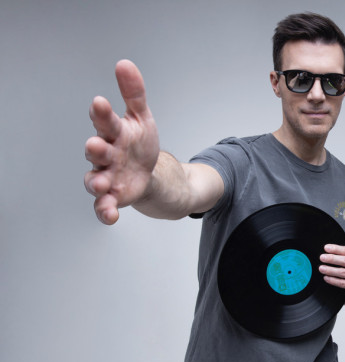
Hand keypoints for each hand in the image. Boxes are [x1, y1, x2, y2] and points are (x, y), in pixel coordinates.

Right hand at [84, 59, 159, 224]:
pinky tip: (111, 216)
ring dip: (96, 182)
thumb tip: (125, 64)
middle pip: (96, 151)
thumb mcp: (141, 118)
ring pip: (95, 180)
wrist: (149, 172)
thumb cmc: (139, 143)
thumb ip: (134, 93)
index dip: (101, 113)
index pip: (104, 121)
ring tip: (101, 185)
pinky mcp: (114, 197)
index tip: (100, 102)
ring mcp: (107, 176)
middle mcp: (106, 155)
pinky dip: (105, 211)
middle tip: (96, 146)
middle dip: (95, 149)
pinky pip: (104, 206)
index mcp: (113, 133)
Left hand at [319, 244, 344, 306]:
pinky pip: (342, 283)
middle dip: (332, 259)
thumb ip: (343, 254)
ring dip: (330, 270)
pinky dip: (333, 280)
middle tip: (322, 257)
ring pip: (343, 272)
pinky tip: (326, 277)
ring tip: (322, 268)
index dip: (336, 249)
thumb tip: (328, 251)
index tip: (326, 248)